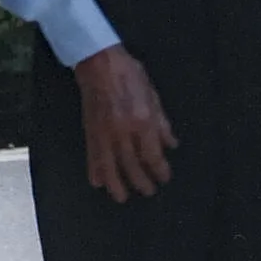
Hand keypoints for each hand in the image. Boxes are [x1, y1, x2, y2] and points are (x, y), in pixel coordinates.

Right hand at [74, 44, 175, 202]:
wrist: (99, 63)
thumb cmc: (129, 74)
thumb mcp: (153, 96)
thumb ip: (162, 123)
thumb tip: (171, 144)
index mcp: (142, 121)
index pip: (152, 154)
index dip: (159, 169)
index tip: (164, 178)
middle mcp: (123, 131)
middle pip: (132, 165)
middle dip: (141, 181)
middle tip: (148, 191)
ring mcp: (104, 132)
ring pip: (109, 166)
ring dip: (116, 184)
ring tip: (122, 197)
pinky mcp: (90, 130)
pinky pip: (92, 155)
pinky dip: (94, 170)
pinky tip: (97, 182)